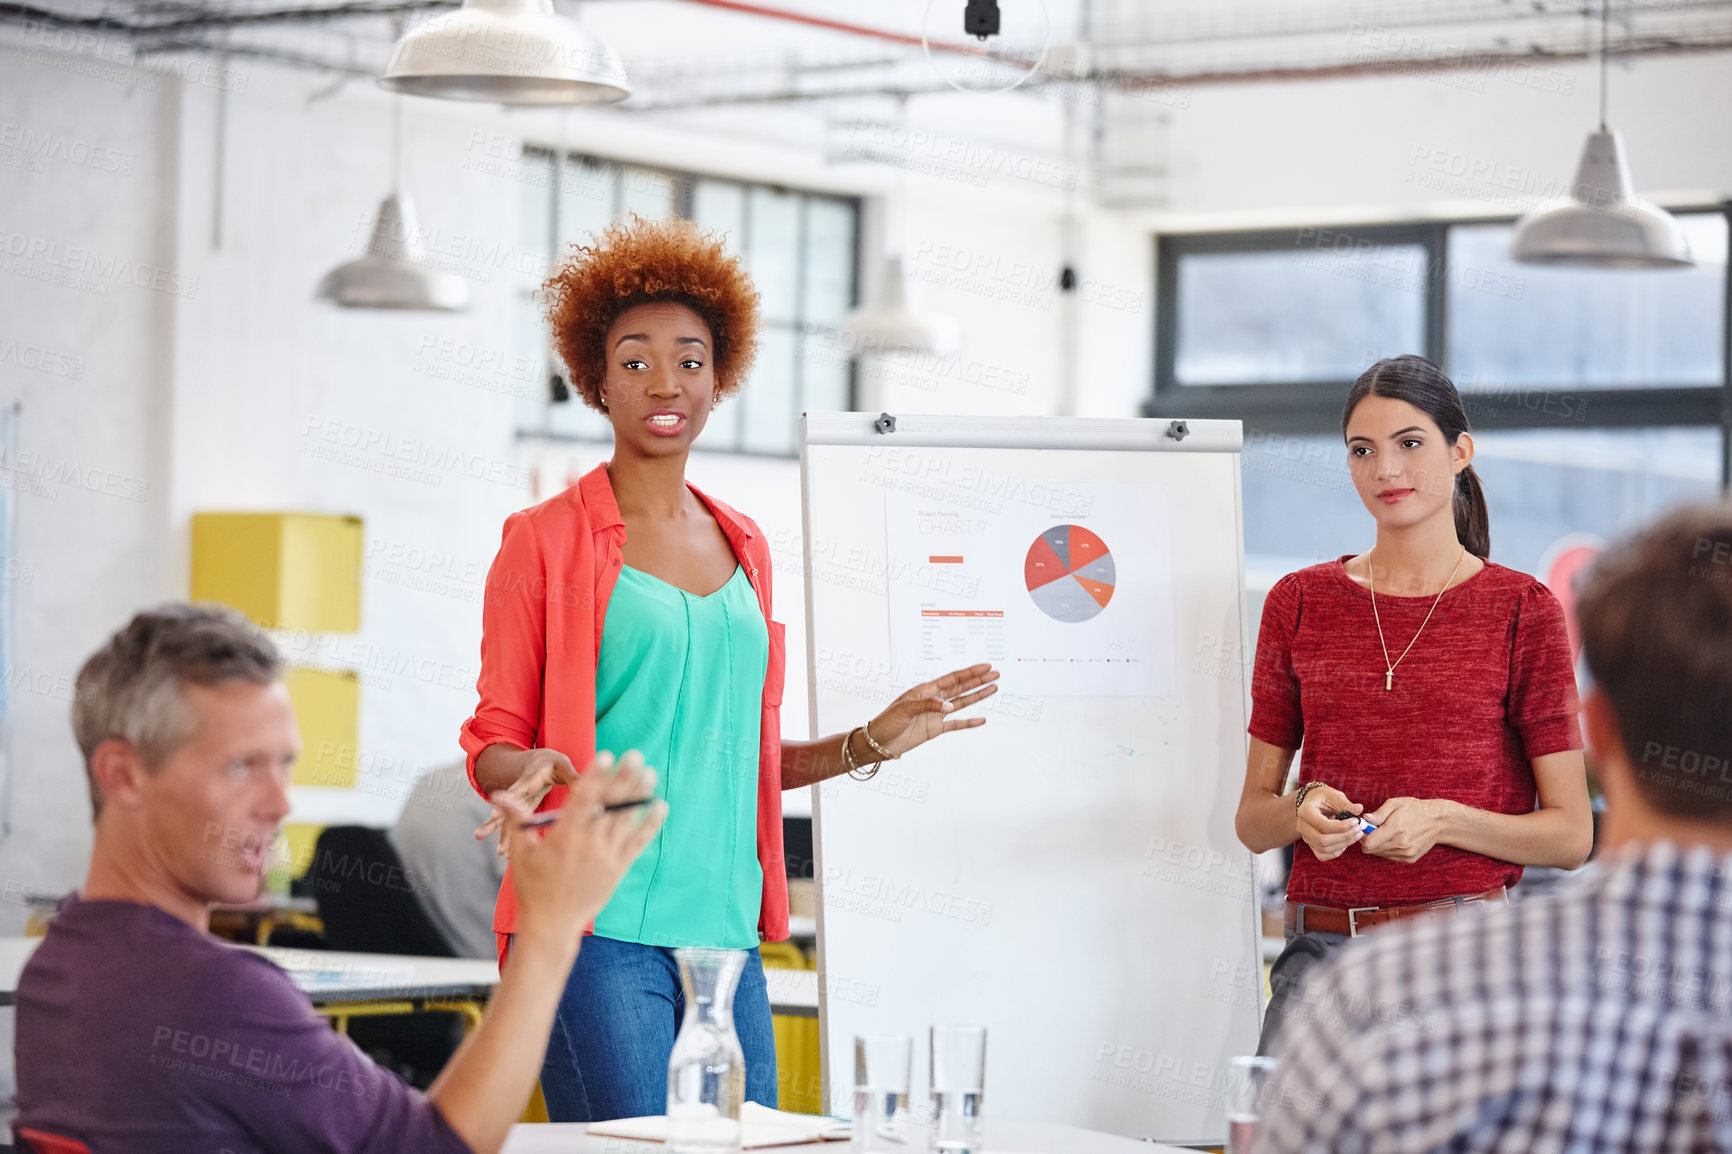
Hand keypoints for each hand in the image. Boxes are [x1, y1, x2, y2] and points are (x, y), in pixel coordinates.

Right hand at [474, 748, 579, 855]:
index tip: (495, 814)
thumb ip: (572, 777)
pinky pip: (515, 825)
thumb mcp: (562, 766)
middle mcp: (521, 791)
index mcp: (530, 778)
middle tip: (483, 834)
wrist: (540, 762)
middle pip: (509, 807)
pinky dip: (510, 836)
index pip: (518, 790)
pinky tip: (505, 853)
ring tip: (495, 849)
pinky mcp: (523, 811)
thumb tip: (585, 788)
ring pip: (509, 818)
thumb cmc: (554, 764)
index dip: (509, 802)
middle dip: (499, 820)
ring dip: (502, 833)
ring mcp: (520, 803)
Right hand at [496, 751, 665, 956]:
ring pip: (626, 820)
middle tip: (636, 755)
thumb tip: (499, 795)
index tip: (606, 755)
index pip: (582, 798)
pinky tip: (660, 807)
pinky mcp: (618, 870)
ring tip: (650, 773)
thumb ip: (516, 820)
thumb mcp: (521, 853)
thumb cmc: (533, 888)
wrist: (552, 925)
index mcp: (565, 836)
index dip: (595, 775)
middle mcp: (589, 844)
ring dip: (639, 795)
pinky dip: (650, 825)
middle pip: (610, 804)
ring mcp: (606, 857)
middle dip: (624, 778)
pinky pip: (638, 843)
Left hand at [868, 663, 999, 756]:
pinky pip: (956, 725)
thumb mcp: (905, 709)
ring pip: (961, 703)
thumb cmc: (887, 721)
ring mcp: (935, 715)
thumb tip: (950, 706)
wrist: (878, 742)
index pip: (952, 679)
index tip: (985, 666)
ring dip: (977, 696)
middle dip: (978, 680)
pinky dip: (969, 723)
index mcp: (925, 690)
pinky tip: (981, 720)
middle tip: (995, 673)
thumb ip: (928, 705)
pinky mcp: (935, 729)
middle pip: (960, 688)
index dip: (969, 673)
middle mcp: (933, 700)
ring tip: (993, 688)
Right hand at [1296, 784, 1365, 861]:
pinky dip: (1337, 852)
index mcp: (1305, 811)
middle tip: (1359, 830)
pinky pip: (1323, 855)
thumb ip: (1346, 804)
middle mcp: (1302, 826)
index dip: (1342, 827)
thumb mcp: (1334, 796)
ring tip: (1356, 834)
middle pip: (1323, 840)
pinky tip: (1346, 842)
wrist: (1314, 803)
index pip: (1323, 825)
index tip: (1356, 821)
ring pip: (1324, 849)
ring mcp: (1306, 837)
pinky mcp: (1312, 844)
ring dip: (1344, 844)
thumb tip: (1358, 809)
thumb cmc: (1324, 798)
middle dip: (1345, 837)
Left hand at [1360, 797, 1449, 862]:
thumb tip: (1365, 819)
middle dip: (1368, 839)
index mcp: (1396, 829)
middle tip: (1374, 829)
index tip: (1365, 828)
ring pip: (1379, 854)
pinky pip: (1389, 857)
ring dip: (1378, 845)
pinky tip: (1394, 839)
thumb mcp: (1396, 804)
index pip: (1368, 843)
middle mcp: (1401, 844)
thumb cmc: (1416, 809)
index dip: (1362, 835)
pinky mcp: (1409, 859)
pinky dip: (1387, 849)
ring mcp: (1406, 853)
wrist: (1439, 822)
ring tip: (1386, 833)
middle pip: (1371, 850)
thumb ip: (1379, 813)